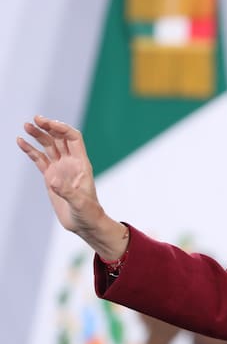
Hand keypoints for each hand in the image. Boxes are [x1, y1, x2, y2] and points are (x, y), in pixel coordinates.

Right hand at [17, 116, 127, 258]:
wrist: (84, 224)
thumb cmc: (87, 213)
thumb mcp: (79, 203)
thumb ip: (68, 192)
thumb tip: (53, 180)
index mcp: (82, 164)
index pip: (73, 138)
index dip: (62, 129)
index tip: (48, 123)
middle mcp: (71, 163)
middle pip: (60, 138)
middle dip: (48, 127)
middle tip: (34, 119)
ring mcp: (60, 168)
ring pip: (49, 146)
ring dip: (38, 135)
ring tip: (26, 126)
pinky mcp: (50, 176)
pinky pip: (39, 159)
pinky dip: (30, 150)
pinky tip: (21, 141)